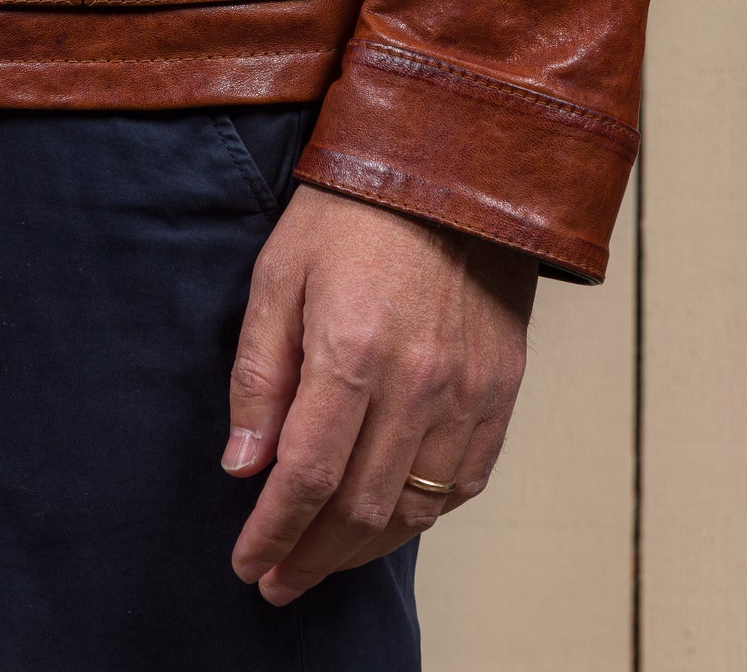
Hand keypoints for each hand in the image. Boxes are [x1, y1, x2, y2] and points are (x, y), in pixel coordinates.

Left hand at [222, 182, 537, 604]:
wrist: (451, 166)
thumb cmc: (352, 212)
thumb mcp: (280, 274)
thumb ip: (259, 373)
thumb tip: (244, 463)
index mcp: (352, 349)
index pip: (305, 476)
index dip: (272, 533)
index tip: (247, 565)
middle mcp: (417, 382)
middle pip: (359, 507)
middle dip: (310, 557)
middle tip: (276, 581)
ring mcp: (468, 390)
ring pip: (415, 508)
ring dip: (362, 550)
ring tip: (322, 561)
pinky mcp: (502, 389)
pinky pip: (464, 482)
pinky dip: (423, 515)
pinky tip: (389, 521)